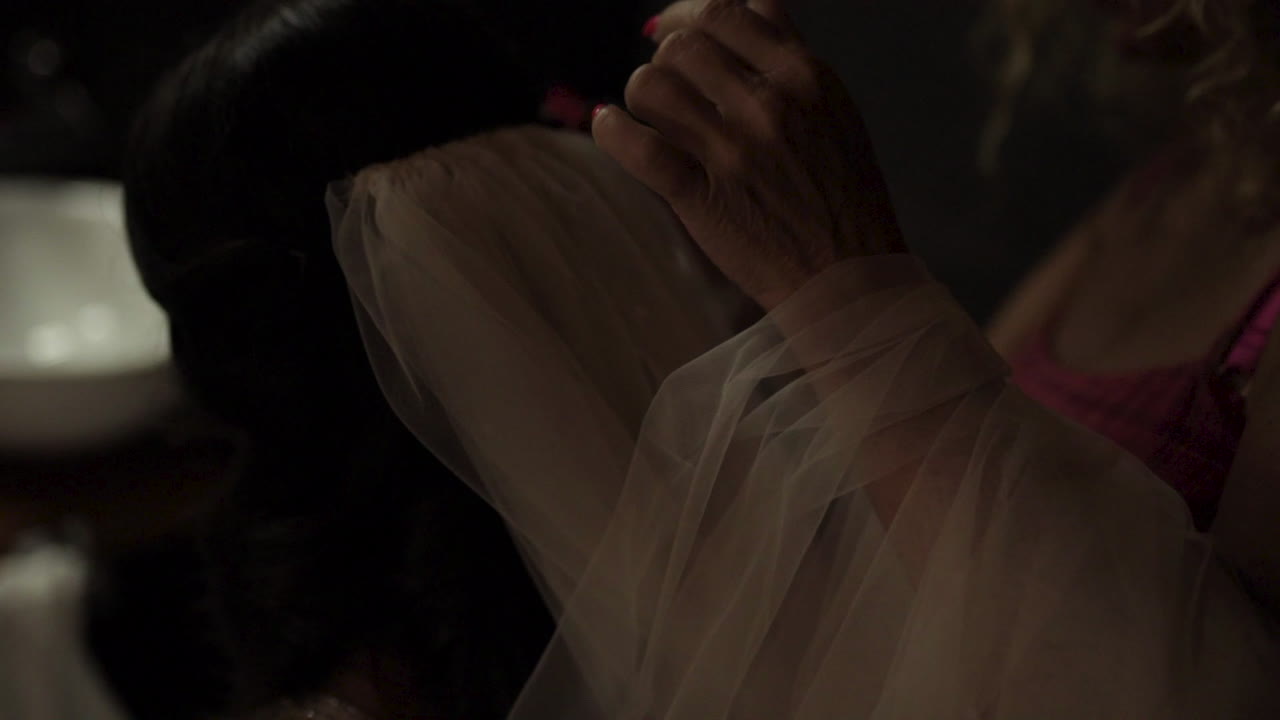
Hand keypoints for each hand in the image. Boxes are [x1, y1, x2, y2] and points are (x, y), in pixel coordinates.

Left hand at [593, 0, 905, 309]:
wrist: (848, 277)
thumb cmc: (841, 196)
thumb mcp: (834, 111)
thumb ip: (788, 58)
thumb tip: (745, 6)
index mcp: (804, 76)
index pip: (725, 11)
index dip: (684, 13)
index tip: (669, 30)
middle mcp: (768, 105)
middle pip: (682, 44)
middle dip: (664, 59)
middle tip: (664, 85)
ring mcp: (733, 152)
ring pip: (652, 86)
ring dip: (639, 95)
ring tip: (648, 116)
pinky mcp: (700, 197)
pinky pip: (635, 146)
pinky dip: (611, 130)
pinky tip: (609, 128)